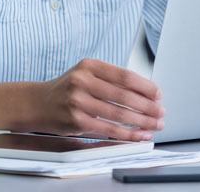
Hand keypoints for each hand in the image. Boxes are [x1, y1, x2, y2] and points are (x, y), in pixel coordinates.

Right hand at [34, 58, 164, 140]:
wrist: (39, 102)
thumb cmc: (69, 88)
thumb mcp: (87, 74)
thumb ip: (111, 80)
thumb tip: (146, 92)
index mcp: (89, 65)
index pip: (124, 75)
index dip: (144, 86)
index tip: (158, 94)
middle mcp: (82, 81)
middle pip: (123, 95)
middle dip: (147, 106)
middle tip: (160, 112)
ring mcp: (78, 101)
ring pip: (118, 114)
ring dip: (141, 121)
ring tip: (155, 125)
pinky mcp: (76, 121)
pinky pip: (108, 129)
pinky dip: (128, 134)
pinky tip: (140, 135)